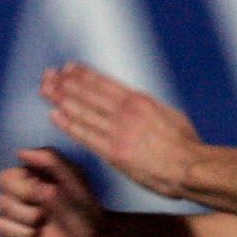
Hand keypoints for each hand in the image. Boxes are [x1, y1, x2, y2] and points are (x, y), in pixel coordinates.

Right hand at [0, 148, 107, 236]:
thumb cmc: (85, 208)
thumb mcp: (73, 178)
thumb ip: (50, 160)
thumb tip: (20, 152)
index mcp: (26, 183)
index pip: (2, 180)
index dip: (20, 190)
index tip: (43, 194)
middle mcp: (16, 202)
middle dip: (26, 213)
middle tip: (45, 217)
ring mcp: (15, 225)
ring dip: (22, 232)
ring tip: (40, 233)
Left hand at [41, 61, 198, 198]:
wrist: (191, 168)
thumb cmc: (185, 145)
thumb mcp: (168, 115)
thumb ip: (147, 108)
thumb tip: (136, 103)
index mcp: (140, 101)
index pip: (104, 83)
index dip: (83, 75)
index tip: (68, 68)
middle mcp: (126, 112)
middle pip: (88, 93)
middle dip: (65, 83)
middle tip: (47, 76)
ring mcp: (118, 132)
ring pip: (83, 111)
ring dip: (61, 99)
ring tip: (45, 90)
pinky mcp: (114, 152)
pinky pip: (85, 136)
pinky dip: (69, 124)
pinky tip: (55, 115)